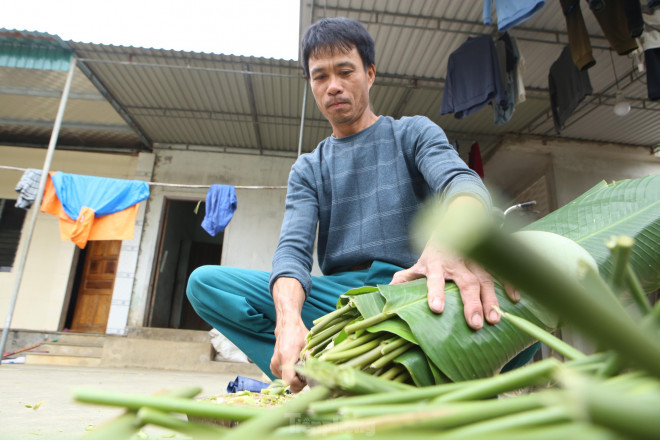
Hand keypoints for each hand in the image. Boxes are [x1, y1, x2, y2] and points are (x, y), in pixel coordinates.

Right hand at [271, 276, 308, 392]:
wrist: (287, 325)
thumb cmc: (299, 333)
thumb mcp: (309, 344)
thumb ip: (312, 358)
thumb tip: (318, 371)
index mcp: (286, 357)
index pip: (289, 381)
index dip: (299, 384)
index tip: (306, 379)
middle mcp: (277, 362)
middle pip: (287, 383)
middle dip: (298, 382)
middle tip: (306, 373)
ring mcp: (274, 364)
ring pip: (285, 380)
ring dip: (294, 378)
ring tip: (301, 367)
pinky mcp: (273, 365)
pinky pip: (282, 376)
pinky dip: (289, 374)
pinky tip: (295, 366)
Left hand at [390, 242, 518, 329]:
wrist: (456, 221)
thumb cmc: (436, 251)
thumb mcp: (419, 263)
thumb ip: (405, 278)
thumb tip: (387, 292)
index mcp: (436, 263)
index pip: (435, 278)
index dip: (435, 292)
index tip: (436, 309)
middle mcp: (457, 261)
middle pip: (465, 282)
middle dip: (471, 303)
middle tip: (475, 324)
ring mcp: (476, 260)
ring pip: (486, 279)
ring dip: (491, 299)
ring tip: (494, 319)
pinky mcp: (491, 260)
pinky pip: (503, 272)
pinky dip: (510, 284)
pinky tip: (514, 300)